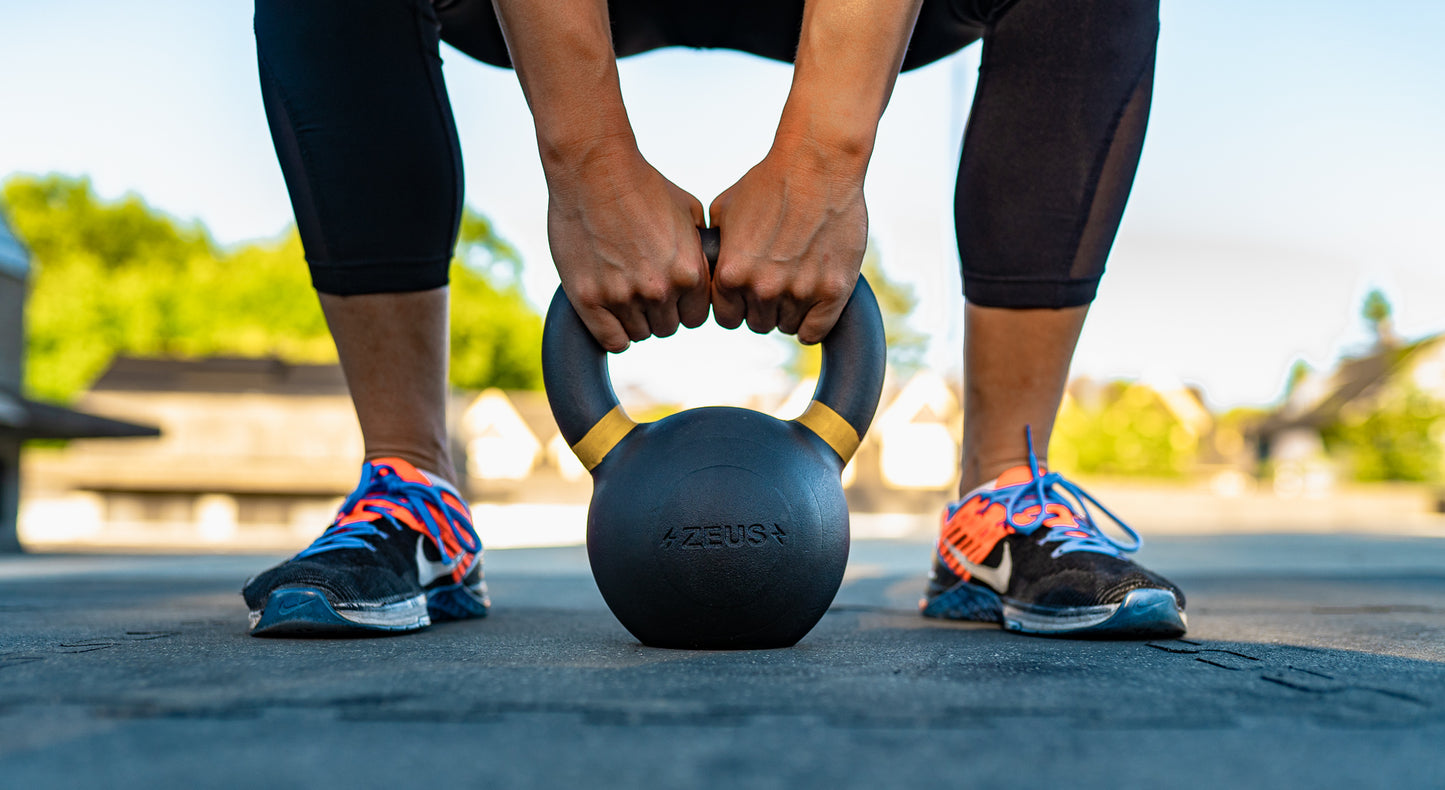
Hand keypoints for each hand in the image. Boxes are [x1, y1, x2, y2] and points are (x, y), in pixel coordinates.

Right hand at [547, 144, 710, 351]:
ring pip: (639, 333)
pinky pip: (611, 340)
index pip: (695, 317)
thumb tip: (708, 270)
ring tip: (622, 291)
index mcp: (689, 272)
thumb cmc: (641, 185)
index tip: (670, 294)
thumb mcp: (689, 212)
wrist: (595, 169)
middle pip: (667, 327)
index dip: (682, 306)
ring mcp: (622, 296)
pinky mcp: (588, 299)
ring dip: (633, 318)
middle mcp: (659, 289)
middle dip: (658, 311)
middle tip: (641, 287)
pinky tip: (608, 313)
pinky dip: (612, 332)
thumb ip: (699, 248)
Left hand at [709, 135, 868, 344]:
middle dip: (763, 306)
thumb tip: (705, 268)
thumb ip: (715, 247)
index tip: (748, 293)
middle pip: (758, 324)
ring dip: (790, 310)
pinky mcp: (833, 291)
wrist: (817, 163)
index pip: (728, 317)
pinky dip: (813, 322)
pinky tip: (813, 305)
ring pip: (787, 326)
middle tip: (776, 281)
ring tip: (796, 281)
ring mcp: (799, 292)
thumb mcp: (724, 210)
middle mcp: (762, 288)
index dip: (738, 305)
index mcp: (731, 273)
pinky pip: (815, 331)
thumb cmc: (769, 181)